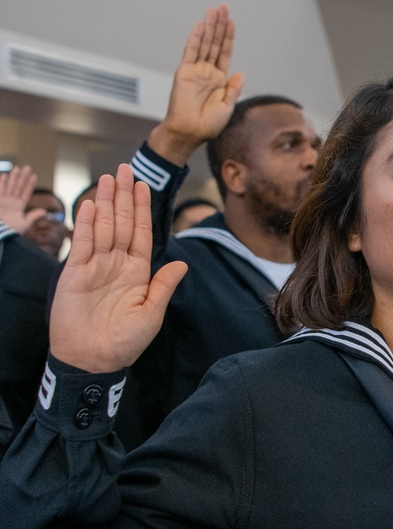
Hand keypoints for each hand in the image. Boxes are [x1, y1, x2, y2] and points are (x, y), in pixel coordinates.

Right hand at [0, 165, 44, 232]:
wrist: (0, 233)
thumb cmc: (11, 231)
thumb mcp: (25, 223)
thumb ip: (33, 216)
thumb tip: (45, 211)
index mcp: (19, 207)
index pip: (26, 193)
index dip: (30, 184)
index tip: (34, 176)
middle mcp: (11, 202)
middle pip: (18, 187)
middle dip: (22, 177)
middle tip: (27, 167)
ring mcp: (3, 201)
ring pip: (10, 186)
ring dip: (13, 177)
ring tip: (17, 168)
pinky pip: (0, 190)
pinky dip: (2, 183)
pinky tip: (5, 175)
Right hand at [49, 164, 186, 372]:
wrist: (93, 361)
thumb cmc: (124, 342)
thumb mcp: (152, 313)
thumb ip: (164, 286)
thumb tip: (181, 264)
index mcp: (137, 271)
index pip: (140, 232)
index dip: (141, 209)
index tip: (143, 185)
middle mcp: (116, 264)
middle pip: (121, 223)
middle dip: (123, 196)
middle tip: (124, 168)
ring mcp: (95, 267)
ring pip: (102, 227)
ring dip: (104, 202)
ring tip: (108, 178)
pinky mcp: (75, 274)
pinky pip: (82, 244)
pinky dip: (85, 224)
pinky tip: (89, 204)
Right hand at [148, 6, 244, 165]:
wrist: (190, 132)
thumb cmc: (208, 125)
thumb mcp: (227, 106)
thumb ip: (233, 88)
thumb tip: (241, 73)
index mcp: (218, 80)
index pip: (224, 53)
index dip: (228, 38)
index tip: (231, 22)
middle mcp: (207, 72)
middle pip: (214, 44)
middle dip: (219, 26)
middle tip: (223, 8)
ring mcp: (195, 70)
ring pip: (203, 44)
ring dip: (209, 27)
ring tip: (214, 11)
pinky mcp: (184, 72)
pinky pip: (190, 52)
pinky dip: (195, 38)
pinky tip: (200, 25)